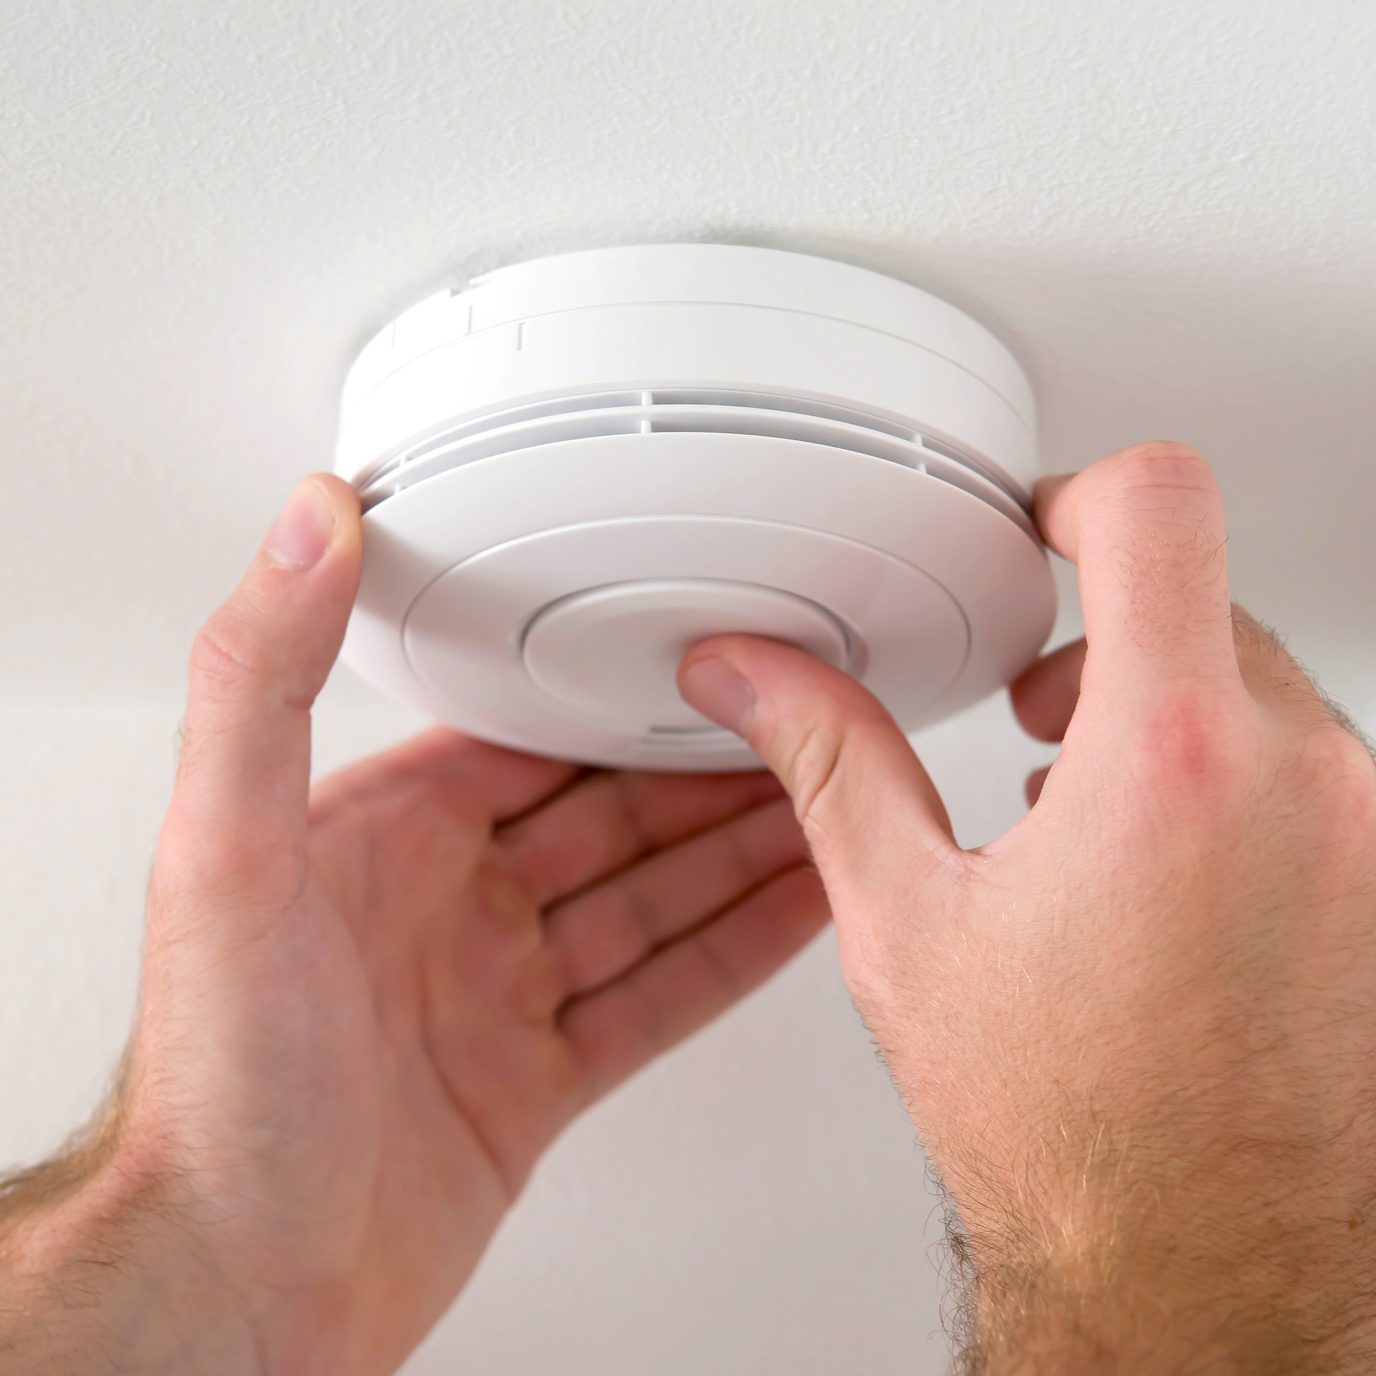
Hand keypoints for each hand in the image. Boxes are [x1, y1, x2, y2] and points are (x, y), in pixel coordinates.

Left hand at [0, 476, 826, 1375]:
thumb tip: (304, 525)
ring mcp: (496, 996)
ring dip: (741, 853)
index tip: (697, 656)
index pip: (527, 736)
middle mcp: (444, 908)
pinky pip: (660, 995)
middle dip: (708, 772)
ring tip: (832, 807)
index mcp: (383, 837)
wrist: (239, 1286)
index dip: (619, 695)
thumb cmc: (218, 1086)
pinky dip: (734, 953)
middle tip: (804, 729)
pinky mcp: (537, 1080)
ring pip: (649, 900)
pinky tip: (797, 912)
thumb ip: (260, 678)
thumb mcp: (226, 849)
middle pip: (610, 815)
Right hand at [680, 442, 1375, 1373]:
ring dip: (1173, 726)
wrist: (1195, 1278)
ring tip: (1093, 817)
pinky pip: (1325, 776)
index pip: (1158, 506)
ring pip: (1266, 695)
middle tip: (1037, 719)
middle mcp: (1308, 786)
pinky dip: (1242, 787)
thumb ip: (832, 760)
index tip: (1046, 532)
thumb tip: (755, 675)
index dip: (1082, 494)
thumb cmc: (1066, 1134)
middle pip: (1205, 604)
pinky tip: (1171, 879)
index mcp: (1168, 765)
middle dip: (1108, 648)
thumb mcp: (908, 921)